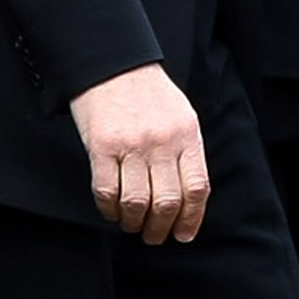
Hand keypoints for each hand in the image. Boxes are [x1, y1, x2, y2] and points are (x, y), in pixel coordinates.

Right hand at [69, 63, 209, 243]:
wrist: (112, 63)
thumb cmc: (148, 92)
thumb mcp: (181, 115)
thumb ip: (187, 151)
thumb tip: (189, 197)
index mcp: (186, 135)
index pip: (197, 188)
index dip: (192, 219)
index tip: (183, 234)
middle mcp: (162, 142)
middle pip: (167, 202)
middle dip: (161, 228)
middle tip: (154, 236)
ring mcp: (131, 145)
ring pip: (137, 203)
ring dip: (134, 223)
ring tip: (131, 225)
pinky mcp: (102, 146)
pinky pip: (107, 191)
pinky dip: (109, 209)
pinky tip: (111, 210)